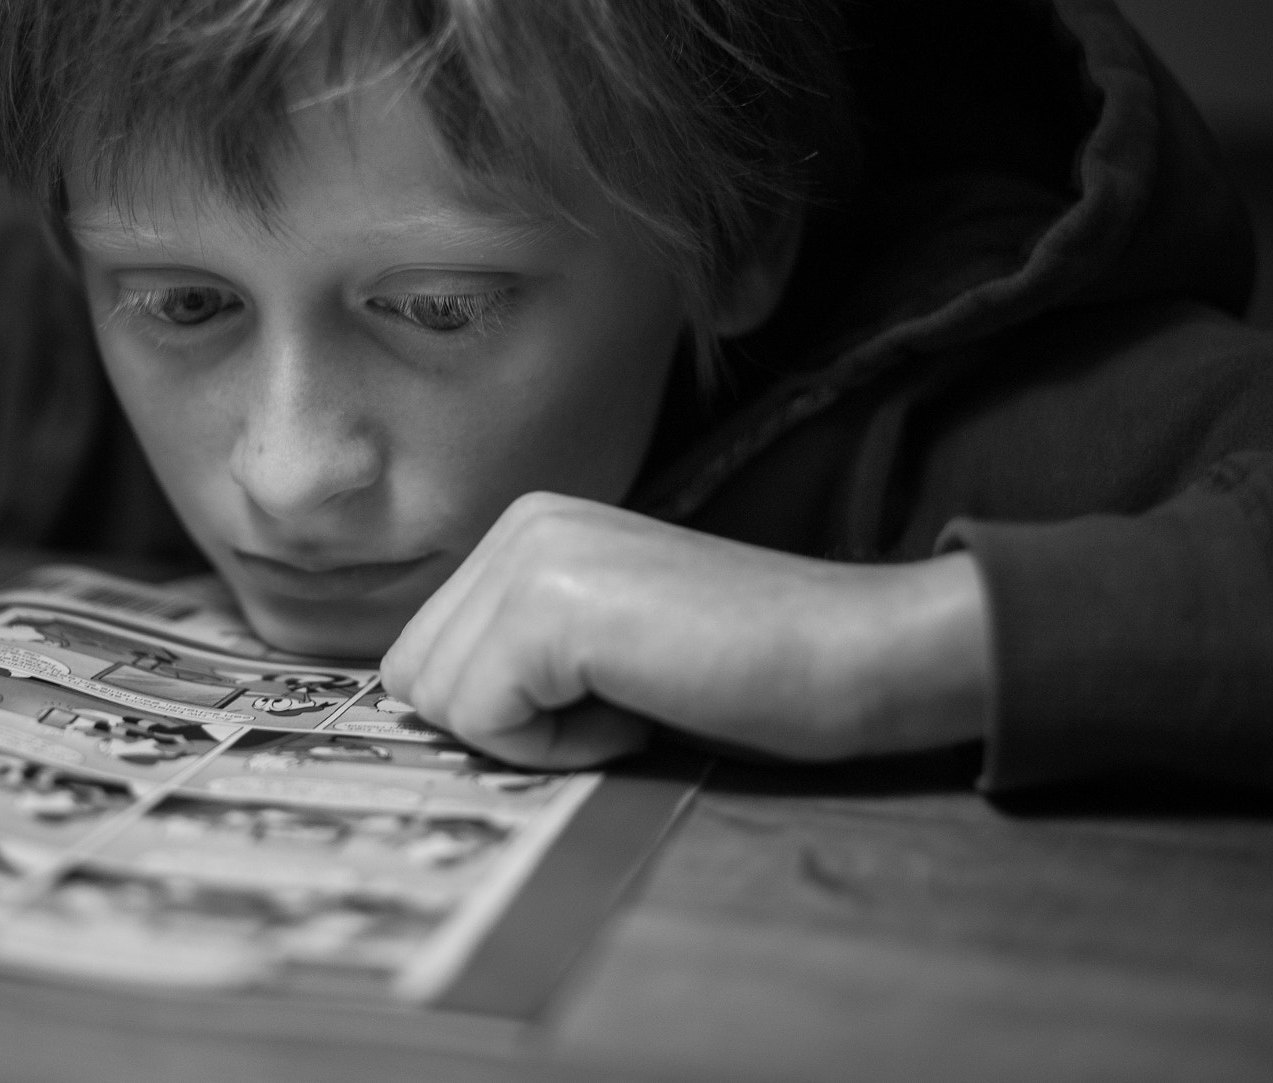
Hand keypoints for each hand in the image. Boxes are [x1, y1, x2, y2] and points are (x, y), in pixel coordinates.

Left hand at [381, 492, 990, 768]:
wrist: (854, 652)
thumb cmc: (747, 669)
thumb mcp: (600, 647)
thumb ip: (515, 653)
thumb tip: (425, 709)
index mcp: (527, 528)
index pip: (426, 654)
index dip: (501, 711)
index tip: (600, 696)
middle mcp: (519, 523)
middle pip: (418, 677)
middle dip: (508, 723)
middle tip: (621, 700)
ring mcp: (530, 556)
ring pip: (442, 702)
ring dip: (537, 735)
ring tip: (636, 697)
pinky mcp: (549, 607)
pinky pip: (484, 721)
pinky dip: (557, 748)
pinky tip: (640, 708)